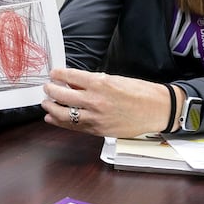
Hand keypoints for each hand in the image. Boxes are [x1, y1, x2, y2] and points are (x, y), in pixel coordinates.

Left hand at [42, 68, 177, 138]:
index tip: (54, 73)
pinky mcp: (98, 130)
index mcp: (101, 83)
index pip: (70, 76)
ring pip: (64, 113)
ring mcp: (96, 118)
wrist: (157, 110)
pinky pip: (73, 127)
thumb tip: (74, 81)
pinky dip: (59, 122)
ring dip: (51, 107)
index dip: (58, 74)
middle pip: (62, 95)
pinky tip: (52, 117)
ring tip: (46, 103)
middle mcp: (96, 101)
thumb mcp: (115, 79)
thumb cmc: (140, 92)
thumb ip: (93, 81)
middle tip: (47, 87)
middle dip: (51, 90)